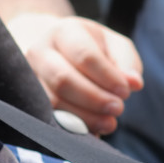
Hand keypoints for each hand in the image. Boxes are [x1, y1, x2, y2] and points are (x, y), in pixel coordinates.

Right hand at [8, 14, 142, 133]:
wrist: (58, 51)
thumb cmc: (93, 49)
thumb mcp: (114, 46)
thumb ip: (127, 63)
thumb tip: (134, 84)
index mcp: (64, 32)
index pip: (84, 55)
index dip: (107, 77)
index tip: (126, 92)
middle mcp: (40, 51)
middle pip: (63, 79)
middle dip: (95, 99)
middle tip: (118, 109)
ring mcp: (30, 77)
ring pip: (53, 102)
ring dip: (85, 117)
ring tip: (109, 123)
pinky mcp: (29, 99)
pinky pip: (48, 117)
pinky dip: (73, 127)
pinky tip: (93, 130)